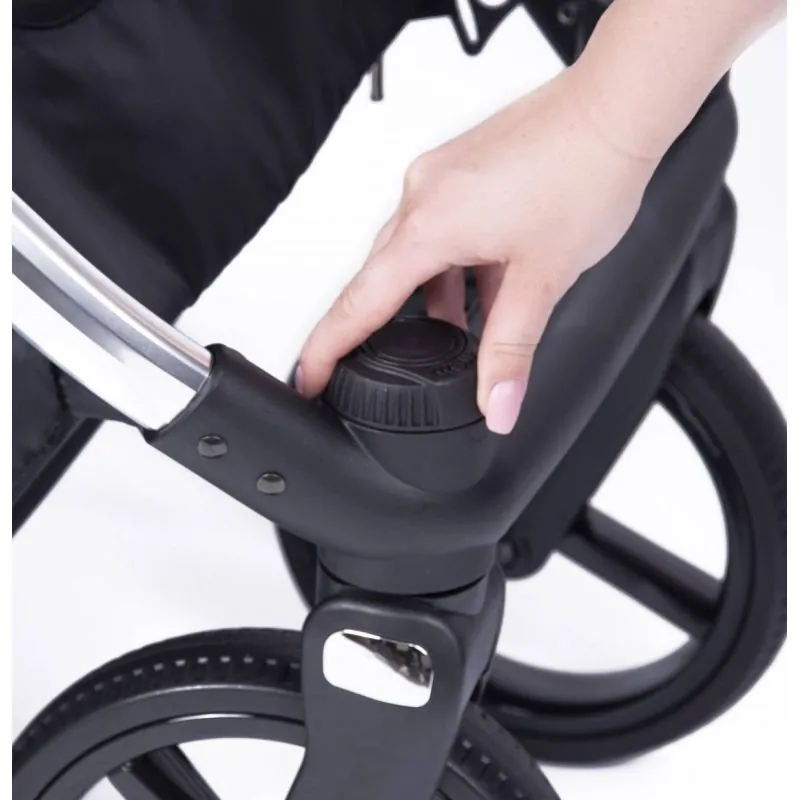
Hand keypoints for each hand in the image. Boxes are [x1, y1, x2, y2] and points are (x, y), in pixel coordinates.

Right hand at [298, 66, 658, 432]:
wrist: (616, 108)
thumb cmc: (585, 174)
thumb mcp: (542, 280)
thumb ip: (510, 351)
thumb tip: (495, 405)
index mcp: (428, 225)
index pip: (358, 304)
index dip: (327, 348)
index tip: (307, 377)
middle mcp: (421, 195)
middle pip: (383, 278)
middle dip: (390, 326)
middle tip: (395, 364)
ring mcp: (439, 177)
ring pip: (418, 254)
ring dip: (435, 296)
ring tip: (467, 327)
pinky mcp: (460, 168)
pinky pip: (440, 226)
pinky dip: (455, 263)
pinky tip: (487, 282)